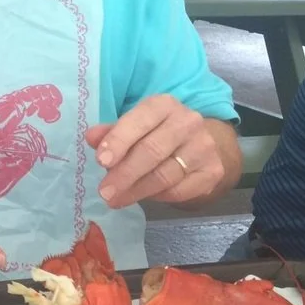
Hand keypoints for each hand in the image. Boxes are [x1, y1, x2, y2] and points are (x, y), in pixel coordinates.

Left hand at [89, 95, 225, 207]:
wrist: (198, 142)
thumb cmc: (155, 132)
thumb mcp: (132, 125)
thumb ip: (111, 132)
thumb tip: (91, 137)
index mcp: (164, 105)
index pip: (140, 121)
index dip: (119, 141)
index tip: (101, 161)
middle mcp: (188, 122)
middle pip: (152, 151)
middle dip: (125, 174)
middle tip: (105, 192)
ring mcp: (204, 147)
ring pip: (165, 175)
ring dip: (136, 190)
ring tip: (115, 200)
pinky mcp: (212, 171)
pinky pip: (180, 190)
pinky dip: (157, 196)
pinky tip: (141, 197)